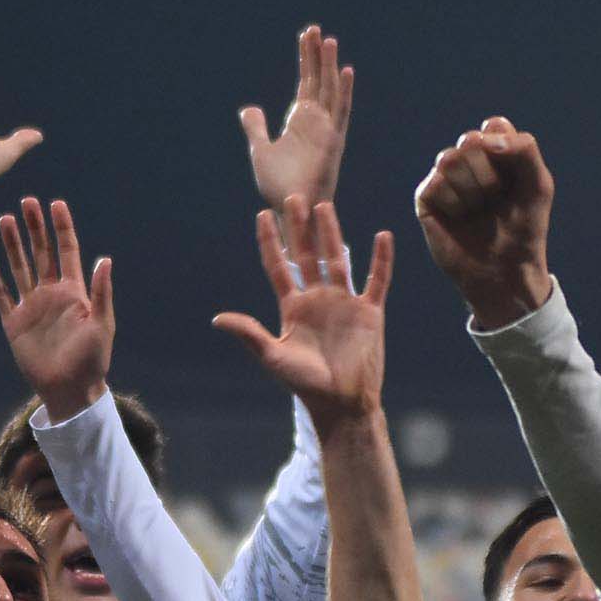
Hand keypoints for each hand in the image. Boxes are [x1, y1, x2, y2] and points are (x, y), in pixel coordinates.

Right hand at [0, 197, 115, 420]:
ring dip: (12, 244)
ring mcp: (31, 306)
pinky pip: (1, 295)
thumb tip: (105, 259)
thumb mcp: (102, 325)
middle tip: (27, 202)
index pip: (67, 251)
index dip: (62, 228)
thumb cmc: (92, 360)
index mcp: (74, 292)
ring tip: (5, 219)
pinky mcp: (14, 322)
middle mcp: (51, 294)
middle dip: (35, 227)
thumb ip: (101, 292)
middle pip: (41, 253)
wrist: (69, 390)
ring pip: (19, 267)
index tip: (56, 204)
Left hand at [215, 201, 394, 421]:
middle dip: (301, 228)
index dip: (271, 242)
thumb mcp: (272, 356)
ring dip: (332, 234)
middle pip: (308, 255)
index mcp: (294, 308)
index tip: (263, 215)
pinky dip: (381, 259)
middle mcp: (318, 300)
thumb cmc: (305, 384)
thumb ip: (249, 333)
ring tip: (325, 207)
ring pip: (339, 260)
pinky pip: (376, 279)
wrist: (342, 402)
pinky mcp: (370, 311)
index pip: (280, 267)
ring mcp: (345, 303)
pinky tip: (382, 235)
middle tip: (295, 197)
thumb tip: (217, 319)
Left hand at [242, 24, 354, 217]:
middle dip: (317, 54)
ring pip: (329, 89)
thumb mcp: (260, 150)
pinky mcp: (333, 140)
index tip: (307, 35)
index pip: (306, 81)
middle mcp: (317, 121)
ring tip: (328, 40)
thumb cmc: (277, 185)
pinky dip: (343, 91)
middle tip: (316, 29)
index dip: (306, 58)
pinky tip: (345, 70)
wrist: (289, 207)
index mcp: (300, 121)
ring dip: (329, 66)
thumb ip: (256, 127)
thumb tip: (249, 108)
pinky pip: (339, 111)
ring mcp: (326, 129)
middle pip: (319, 79)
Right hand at [414, 118, 552, 325]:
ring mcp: (445, 178)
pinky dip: (454, 205)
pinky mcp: (427, 198)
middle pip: (470, 141)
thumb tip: (482, 138)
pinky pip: (436, 185)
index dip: (504, 149)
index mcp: (496, 152)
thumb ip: (524, 149)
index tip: (515, 178)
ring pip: (449, 159)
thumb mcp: (539, 185)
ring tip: (479, 211)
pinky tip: (460, 219)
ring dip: (472, 191)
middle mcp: (468, 160)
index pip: (494, 126)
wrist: (505, 272)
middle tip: (496, 200)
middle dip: (489, 174)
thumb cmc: (525, 228)